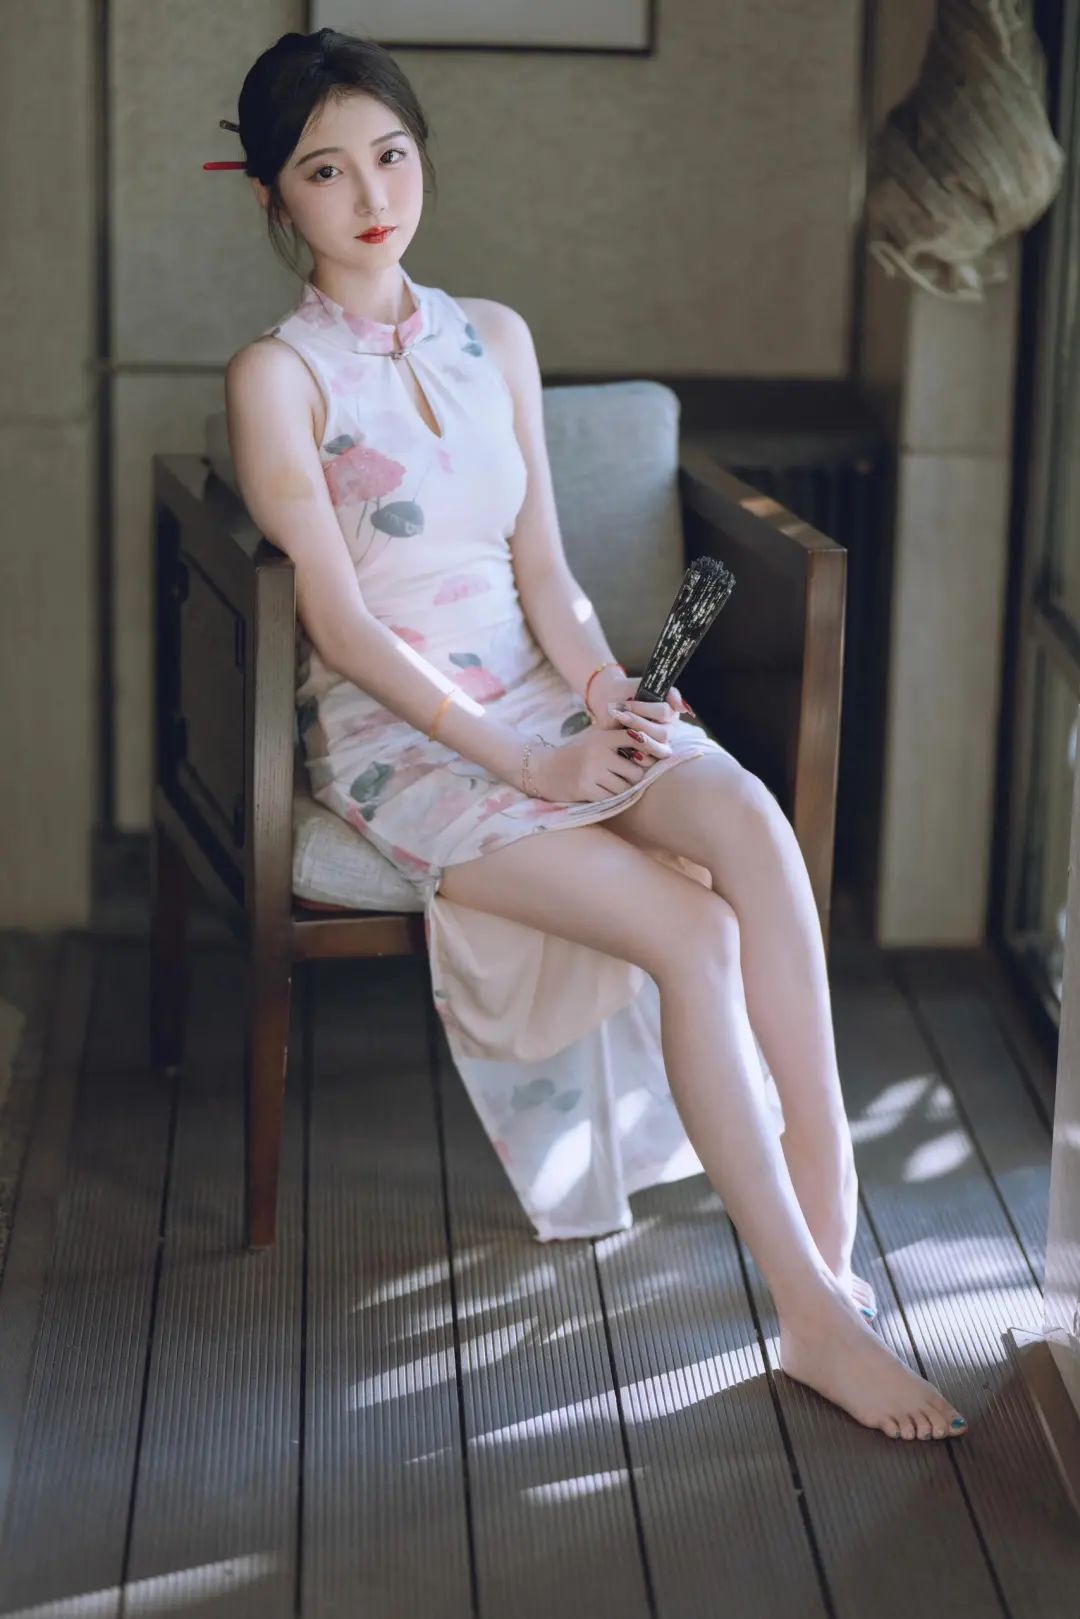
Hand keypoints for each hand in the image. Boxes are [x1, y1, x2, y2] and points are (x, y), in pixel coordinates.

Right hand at [531, 725, 655, 803]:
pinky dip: (610, 798)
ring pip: (624, 787)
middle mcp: (598, 753)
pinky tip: (601, 792)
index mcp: (602, 738)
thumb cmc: (574, 753)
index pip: (636, 740)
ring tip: (612, 785)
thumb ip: (615, 733)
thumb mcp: (593, 737)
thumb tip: (645, 734)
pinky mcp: (584, 789)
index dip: (648, 750)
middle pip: (635, 771)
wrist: (542, 769)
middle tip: (626, 777)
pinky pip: (610, 798)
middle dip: (633, 777)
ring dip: (622, 790)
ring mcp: (591, 772)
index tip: (649, 758)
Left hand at [585, 667, 690, 753]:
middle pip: (663, 734)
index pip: (664, 712)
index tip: (626, 703)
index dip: (644, 709)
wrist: (607, 702)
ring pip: (661, 750)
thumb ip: (669, 694)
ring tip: (624, 731)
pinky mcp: (647, 757)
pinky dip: (638, 757)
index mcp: (670, 713)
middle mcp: (668, 730)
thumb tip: (685, 709)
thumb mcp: (643, 686)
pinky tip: (624, 748)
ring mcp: (659, 745)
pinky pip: (650, 763)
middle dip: (639, 724)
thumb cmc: (626, 693)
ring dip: (641, 741)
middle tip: (620, 716)